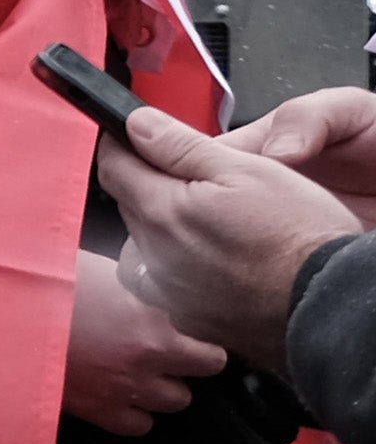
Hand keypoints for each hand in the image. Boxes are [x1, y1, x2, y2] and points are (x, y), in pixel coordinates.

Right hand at [64, 250, 216, 428]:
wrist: (2, 314)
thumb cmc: (49, 282)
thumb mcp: (105, 272)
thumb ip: (141, 290)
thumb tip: (158, 290)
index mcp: (155, 330)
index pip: (213, 357)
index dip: (204, 345)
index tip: (193, 337)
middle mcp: (146, 367)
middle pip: (195, 382)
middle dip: (184, 367)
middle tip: (165, 351)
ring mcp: (121, 393)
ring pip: (172, 405)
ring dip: (162, 389)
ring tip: (142, 371)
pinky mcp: (95, 411)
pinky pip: (137, 426)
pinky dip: (135, 412)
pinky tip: (120, 392)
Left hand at [101, 98, 371, 373]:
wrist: (329, 305)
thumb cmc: (301, 237)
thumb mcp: (248, 171)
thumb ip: (181, 146)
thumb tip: (137, 124)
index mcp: (162, 211)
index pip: (113, 167)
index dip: (123, 146)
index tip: (137, 138)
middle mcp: (154, 256)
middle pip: (132, 207)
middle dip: (152, 187)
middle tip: (200, 183)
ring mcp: (170, 292)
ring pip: (147, 247)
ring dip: (166, 231)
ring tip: (215, 226)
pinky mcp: (190, 319)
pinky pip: (169, 285)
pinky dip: (184, 269)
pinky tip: (221, 263)